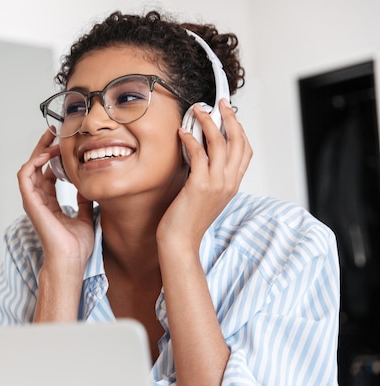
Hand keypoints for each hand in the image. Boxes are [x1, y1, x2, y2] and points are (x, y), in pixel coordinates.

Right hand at [17, 129, 94, 270]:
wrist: (71, 260)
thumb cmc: (76, 246)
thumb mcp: (86, 216)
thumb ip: (84, 201)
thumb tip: (87, 187)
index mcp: (51, 203)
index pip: (48, 173)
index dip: (54, 157)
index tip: (64, 144)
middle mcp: (40, 200)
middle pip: (37, 167)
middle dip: (44, 147)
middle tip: (54, 132)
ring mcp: (34, 201)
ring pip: (29, 168)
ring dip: (38, 151)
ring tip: (50, 140)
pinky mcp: (31, 203)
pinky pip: (25, 177)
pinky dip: (32, 163)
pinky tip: (44, 155)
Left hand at [157, 99, 251, 250]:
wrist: (181, 242)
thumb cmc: (188, 220)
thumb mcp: (207, 195)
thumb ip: (209, 175)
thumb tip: (201, 151)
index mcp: (233, 184)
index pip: (245, 151)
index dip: (239, 129)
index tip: (228, 114)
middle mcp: (229, 182)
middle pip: (237, 141)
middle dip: (229, 117)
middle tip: (218, 102)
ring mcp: (216, 184)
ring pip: (219, 143)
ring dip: (208, 122)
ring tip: (197, 111)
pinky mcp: (200, 186)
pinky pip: (199, 154)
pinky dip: (191, 139)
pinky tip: (183, 133)